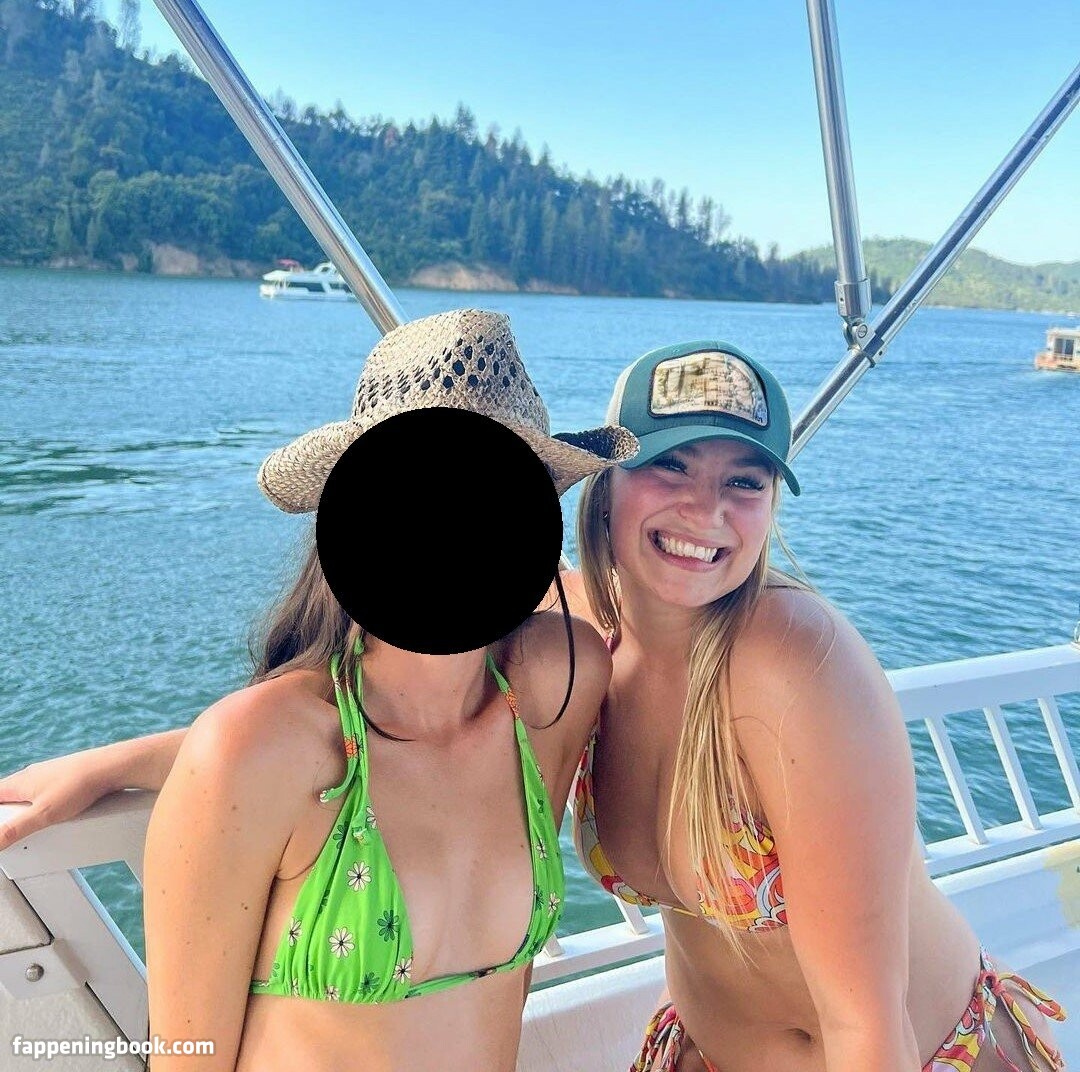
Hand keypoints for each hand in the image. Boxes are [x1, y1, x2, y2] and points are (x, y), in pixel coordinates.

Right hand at [0, 748, 115, 847]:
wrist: (109, 767)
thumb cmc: (78, 785)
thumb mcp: (42, 815)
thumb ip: (14, 830)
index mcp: (19, 782)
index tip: (2, 826)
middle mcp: (31, 775)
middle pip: (8, 795)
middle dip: (8, 812)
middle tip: (11, 828)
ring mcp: (48, 774)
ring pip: (28, 793)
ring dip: (26, 807)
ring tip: (33, 822)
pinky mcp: (65, 776)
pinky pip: (47, 790)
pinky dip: (45, 802)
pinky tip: (56, 810)